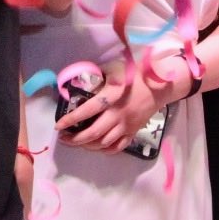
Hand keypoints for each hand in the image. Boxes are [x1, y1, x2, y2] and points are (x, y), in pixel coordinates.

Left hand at [59, 59, 179, 152]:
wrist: (160, 85)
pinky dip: (105, 150)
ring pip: (103, 143)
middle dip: (75, 139)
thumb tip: (78, 80)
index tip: (58, 125)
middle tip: (63, 138)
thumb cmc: (135, 75)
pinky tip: (96, 147)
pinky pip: (118, 147)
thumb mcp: (114, 69)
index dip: (70, 120)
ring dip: (87, 146)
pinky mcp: (134, 132)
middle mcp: (118, 115)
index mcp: (111, 98)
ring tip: (76, 142)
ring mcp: (126, 126)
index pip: (87, 111)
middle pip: (93, 134)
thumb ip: (96, 75)